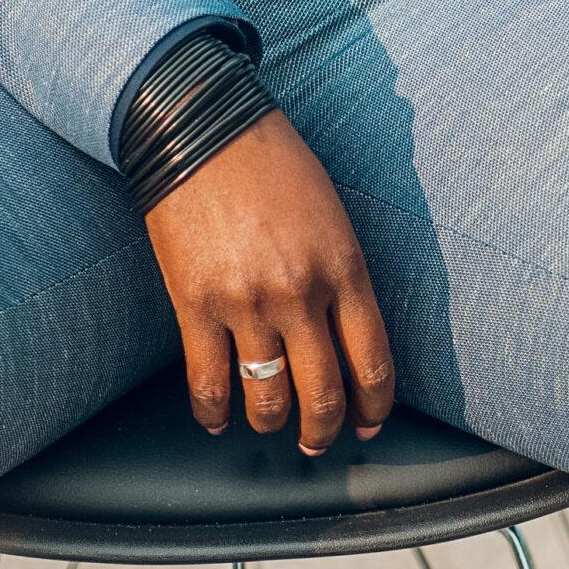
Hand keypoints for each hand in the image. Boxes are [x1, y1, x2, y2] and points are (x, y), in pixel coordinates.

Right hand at [141, 109, 395, 453]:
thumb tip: (343, 335)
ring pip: (267, 398)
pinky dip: (213, 412)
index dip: (373, 407)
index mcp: (343, 265)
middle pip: (323, 393)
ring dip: (271, 423)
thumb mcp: (331, 211)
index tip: (366, 423)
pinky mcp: (195, 303)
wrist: (201, 128)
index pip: (373, 362)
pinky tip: (217, 420)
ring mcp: (245, 302)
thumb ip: (341, 272)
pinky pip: (209, 381)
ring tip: (269, 424)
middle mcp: (299, 292)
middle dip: (324, 430)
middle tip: (317, 440)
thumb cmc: (270, 160)